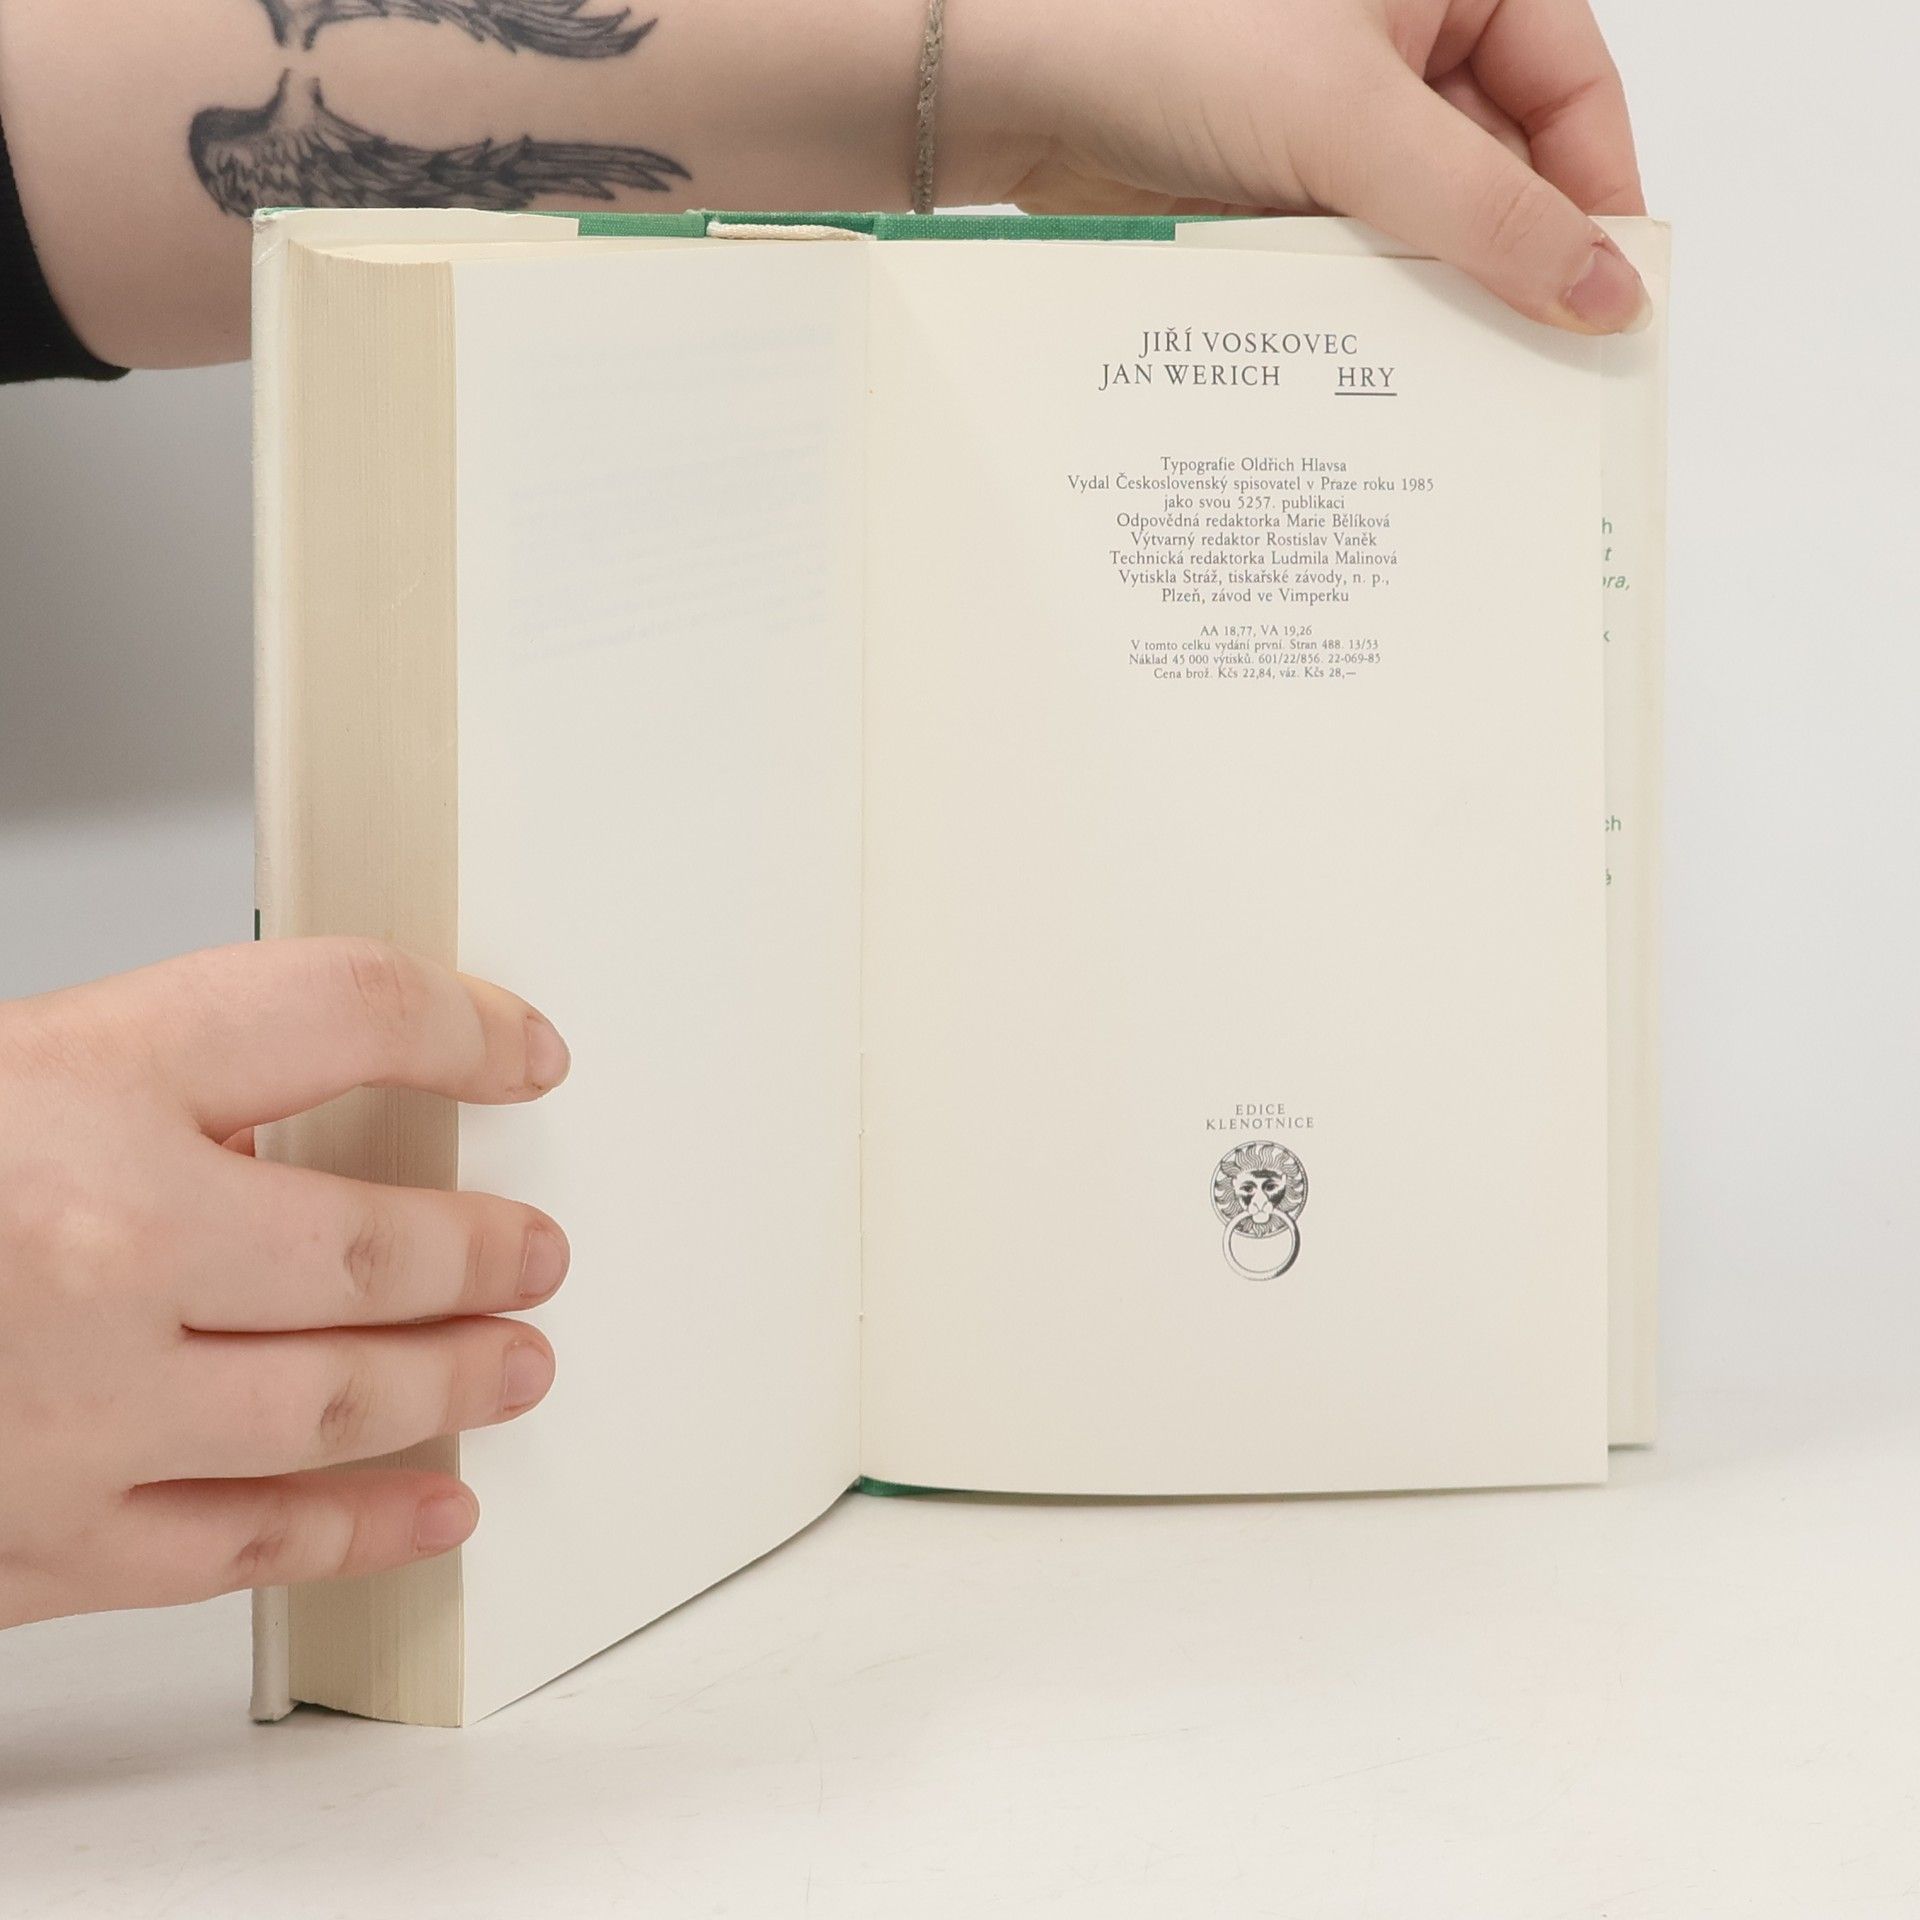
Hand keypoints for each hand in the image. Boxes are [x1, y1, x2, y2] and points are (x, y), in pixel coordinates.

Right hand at [0, 939, 570, 1629]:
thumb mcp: (11, 1068)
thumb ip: (157, 1081)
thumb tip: (314, 1103)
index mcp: (74, 1079)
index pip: (343, 1010)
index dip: (461, 1024)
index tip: (520, 1052)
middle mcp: (94, 1239)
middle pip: (372, 1239)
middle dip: (484, 1248)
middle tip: (537, 1251)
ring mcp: (72, 1404)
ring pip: (337, 1400)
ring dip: (456, 1381)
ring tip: (519, 1359)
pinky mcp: (40, 1539)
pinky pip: (246, 1543)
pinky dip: (363, 1529)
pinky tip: (434, 1504)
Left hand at [966, 0, 1648, 332]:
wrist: (1012, 80)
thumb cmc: (1169, 34)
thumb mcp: (1357, 125)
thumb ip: (1488, 212)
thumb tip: (1606, 288)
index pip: (1572, 87)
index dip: (1597, 192)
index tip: (1611, 296)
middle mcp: (1400, 37)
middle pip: (1501, 163)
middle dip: (1508, 255)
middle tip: (1535, 363)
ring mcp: (1334, 113)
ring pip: (1422, 219)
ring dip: (1431, 291)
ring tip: (1454, 377)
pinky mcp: (1277, 181)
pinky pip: (1350, 250)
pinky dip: (1361, 302)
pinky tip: (1371, 362)